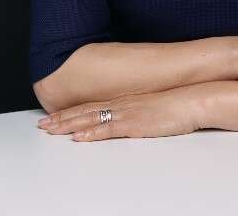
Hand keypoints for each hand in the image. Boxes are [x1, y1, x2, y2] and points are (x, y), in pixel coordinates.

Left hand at [37, 86, 205, 140]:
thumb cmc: (177, 104)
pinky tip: (78, 137)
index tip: (54, 116)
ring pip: (91, 119)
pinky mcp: (135, 124)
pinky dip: (90, 133)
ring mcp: (127, 113)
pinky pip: (108, 129)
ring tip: (50, 130)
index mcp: (125, 100)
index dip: (71, 112)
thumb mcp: (152, 106)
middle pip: (85, 111)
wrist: (194, 100)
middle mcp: (122, 104)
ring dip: (69, 125)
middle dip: (62, 119)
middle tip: (43, 125)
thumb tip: (128, 119)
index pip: (91, 106)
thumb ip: (137, 111)